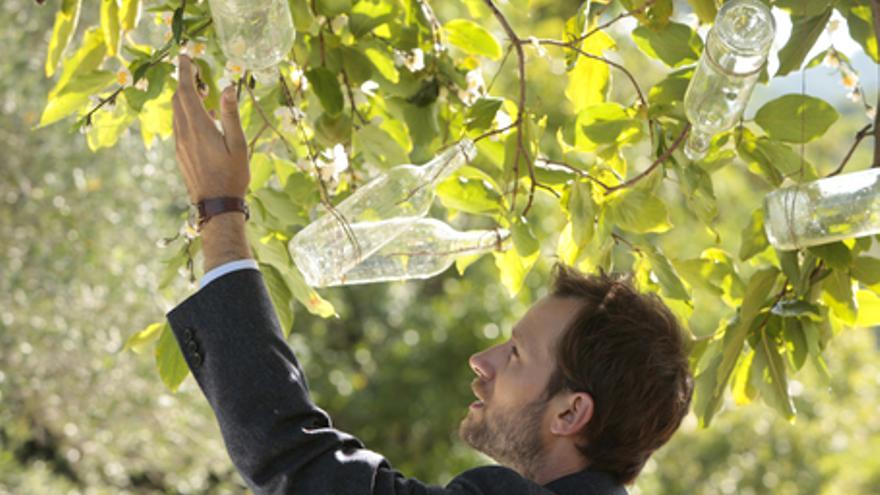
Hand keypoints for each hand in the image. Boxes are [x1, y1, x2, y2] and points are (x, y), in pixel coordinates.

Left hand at [173, 54, 252, 271]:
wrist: (216, 204)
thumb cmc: (232, 175)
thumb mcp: (237, 144)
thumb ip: (231, 114)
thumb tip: (228, 87)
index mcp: (199, 127)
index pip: (186, 91)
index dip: (184, 71)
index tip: (185, 56)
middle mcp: (184, 133)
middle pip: (178, 99)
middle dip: (184, 81)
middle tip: (194, 70)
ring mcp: (180, 144)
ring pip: (177, 112)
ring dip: (184, 98)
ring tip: (199, 93)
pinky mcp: (180, 153)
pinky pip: (179, 125)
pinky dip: (186, 114)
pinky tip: (201, 119)